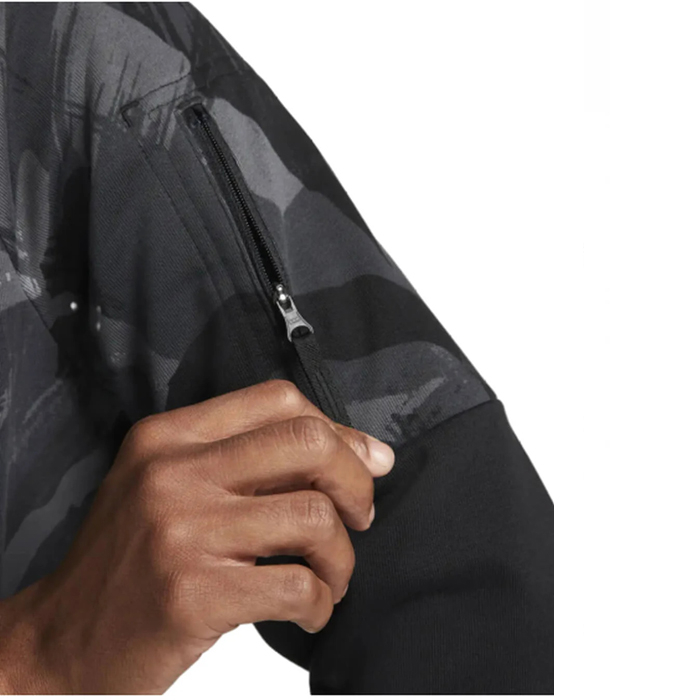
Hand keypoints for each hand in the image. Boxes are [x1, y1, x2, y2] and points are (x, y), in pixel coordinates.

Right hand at [0, 379, 394, 693]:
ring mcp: (183, 531)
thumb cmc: (130, 561)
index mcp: (169, 437)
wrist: (61, 639)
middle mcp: (174, 473)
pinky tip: (309, 610)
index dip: (337, 429)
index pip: (278, 400)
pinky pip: (298, 585)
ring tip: (330, 576)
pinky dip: (321, 602)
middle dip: (356, 482)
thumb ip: (251, 461)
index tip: (364, 461)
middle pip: (308, 445)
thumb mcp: (171, 486)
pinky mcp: (194, 593)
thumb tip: (365, 453)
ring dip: (342, 557)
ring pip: (315, 518)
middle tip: (359, 516)